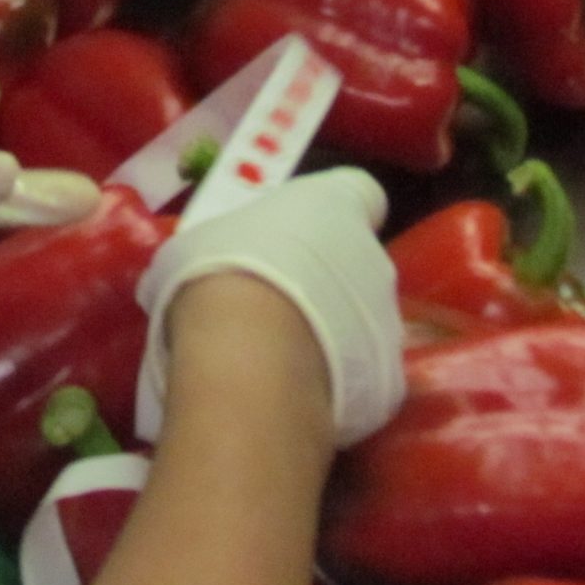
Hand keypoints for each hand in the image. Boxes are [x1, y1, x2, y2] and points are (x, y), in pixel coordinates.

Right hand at [133, 168, 404, 446]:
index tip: (303, 233)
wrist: (246, 356)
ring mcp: (386, 319)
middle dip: (323, 283)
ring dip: (330, 335)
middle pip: (356, 264)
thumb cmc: (218, 272)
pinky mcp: (385, 380)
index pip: (360, 193)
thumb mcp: (198, 242)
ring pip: (360, 322)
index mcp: (334, 203)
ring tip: (275, 358)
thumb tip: (206, 260)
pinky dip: (333, 384)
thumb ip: (224, 245)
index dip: (334, 214)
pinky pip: (360, 377)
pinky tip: (290, 391)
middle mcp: (373, 255)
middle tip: (273, 304)